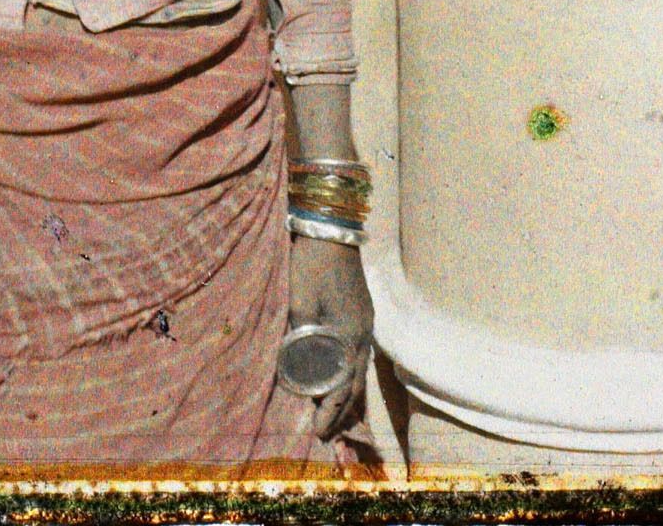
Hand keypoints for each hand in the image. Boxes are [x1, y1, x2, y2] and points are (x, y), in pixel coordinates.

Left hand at [286, 233, 372, 439]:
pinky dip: (349, 372)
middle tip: (325, 432)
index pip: (342, 387)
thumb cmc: (311, 266)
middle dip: (341, 410)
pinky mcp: (361, 312)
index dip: (330, 411)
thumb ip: (302, 338)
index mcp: (349, 336)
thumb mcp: (299, 303)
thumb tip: (298, 367)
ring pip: (359, 369)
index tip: (318, 432)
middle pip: (355, 383)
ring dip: (346, 392)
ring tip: (333, 412)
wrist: (330, 230)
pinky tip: (339, 375)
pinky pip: (358, 354)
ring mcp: (364, 322)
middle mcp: (363, 335)